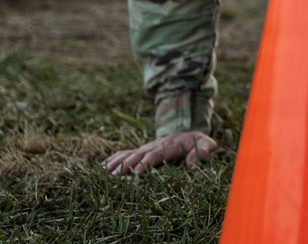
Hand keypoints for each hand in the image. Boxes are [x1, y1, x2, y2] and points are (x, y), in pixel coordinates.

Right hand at [103, 131, 217, 176]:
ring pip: (129, 154)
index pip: (156, 155)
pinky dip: (113, 159)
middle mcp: (154, 147)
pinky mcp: (141, 151)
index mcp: (169, 147)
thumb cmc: (196, 141)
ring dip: (117, 162)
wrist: (186, 131)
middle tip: (116, 176)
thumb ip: (203, 151)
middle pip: (138, 155)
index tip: (139, 173)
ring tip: (105, 172)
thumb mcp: (205, 144)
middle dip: (127, 165)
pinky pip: (125, 154)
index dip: (147, 163)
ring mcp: (145, 149)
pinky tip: (102, 167)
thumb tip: (193, 164)